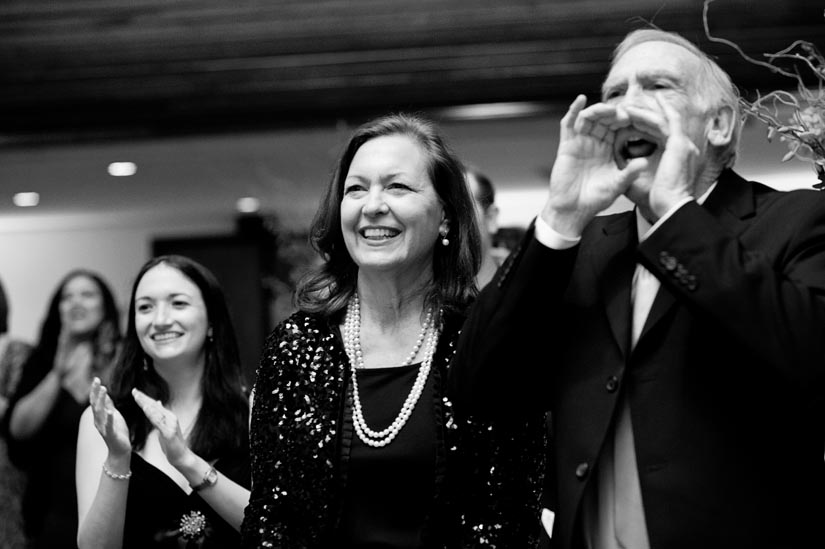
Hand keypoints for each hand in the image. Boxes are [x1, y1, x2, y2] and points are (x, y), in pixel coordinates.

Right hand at [89, 377, 130, 457]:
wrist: (120, 450)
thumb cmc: (118, 432)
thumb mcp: (114, 416)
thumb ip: (109, 405)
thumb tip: (105, 394)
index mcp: (100, 416)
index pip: (96, 401)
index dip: (95, 390)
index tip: (96, 379)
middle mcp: (99, 421)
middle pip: (95, 404)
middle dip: (96, 392)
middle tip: (97, 381)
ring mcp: (104, 428)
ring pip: (100, 412)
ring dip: (102, 401)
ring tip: (104, 390)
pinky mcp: (111, 434)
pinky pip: (109, 426)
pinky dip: (109, 418)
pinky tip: (110, 411)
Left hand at [131, 388, 191, 468]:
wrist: (181, 456)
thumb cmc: (172, 443)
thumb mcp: (164, 427)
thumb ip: (160, 416)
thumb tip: (158, 403)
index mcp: (167, 416)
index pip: (154, 405)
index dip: (144, 398)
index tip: (135, 391)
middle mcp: (170, 417)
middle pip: (154, 406)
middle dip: (143, 398)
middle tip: (134, 390)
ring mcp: (170, 424)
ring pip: (156, 412)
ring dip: (146, 404)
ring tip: (138, 397)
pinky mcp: (169, 432)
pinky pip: (159, 422)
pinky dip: (152, 415)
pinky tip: (147, 410)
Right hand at [542, 95, 643, 235]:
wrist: (574, 210)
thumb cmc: (595, 199)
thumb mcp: (618, 184)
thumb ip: (630, 172)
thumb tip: (644, 162)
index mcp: (609, 149)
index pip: (618, 128)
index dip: (627, 121)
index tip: (637, 118)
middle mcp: (595, 143)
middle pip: (604, 119)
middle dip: (614, 113)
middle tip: (624, 113)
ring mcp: (580, 142)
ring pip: (588, 118)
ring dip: (598, 110)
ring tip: (608, 110)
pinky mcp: (567, 145)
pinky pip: (568, 124)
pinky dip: (573, 110)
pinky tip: (580, 100)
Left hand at [624, 94, 700, 217]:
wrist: (671, 206)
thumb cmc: (657, 199)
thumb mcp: (642, 179)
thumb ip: (633, 167)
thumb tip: (619, 162)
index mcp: (678, 156)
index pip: (662, 133)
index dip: (646, 126)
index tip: (630, 122)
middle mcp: (684, 146)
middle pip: (663, 123)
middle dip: (644, 114)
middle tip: (627, 108)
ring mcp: (684, 143)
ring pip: (662, 119)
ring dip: (644, 112)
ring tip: (626, 107)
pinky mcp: (679, 143)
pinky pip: (664, 121)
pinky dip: (651, 112)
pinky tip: (639, 105)